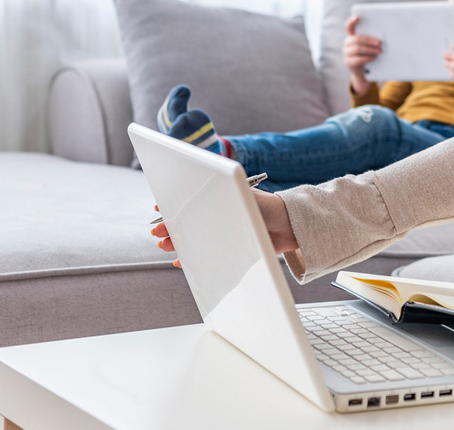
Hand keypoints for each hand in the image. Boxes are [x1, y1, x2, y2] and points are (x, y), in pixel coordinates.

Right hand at [150, 190, 298, 267]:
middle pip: (188, 219)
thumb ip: (218, 201)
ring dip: (178, 241)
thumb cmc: (267, 207)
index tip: (159, 208)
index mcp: (220, 197)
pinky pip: (205, 254)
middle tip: (159, 233)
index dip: (173, 203)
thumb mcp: (239, 199)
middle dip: (171, 226)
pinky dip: (192, 257)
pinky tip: (181, 260)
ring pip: (194, 237)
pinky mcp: (230, 248)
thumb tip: (188, 207)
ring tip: (167, 245)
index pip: (190, 198)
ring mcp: (224, 231)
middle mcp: (219, 214)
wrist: (291, 228)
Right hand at [343, 15, 382, 93]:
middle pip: (357, 39)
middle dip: (369, 40)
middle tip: (380, 43)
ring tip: (379, 51)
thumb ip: (374, 40)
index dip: (352, 21)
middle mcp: (347, 43)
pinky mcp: (349, 62)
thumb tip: (385, 37)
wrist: (364, 72)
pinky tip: (374, 57)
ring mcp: (346, 53)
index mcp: (352, 36)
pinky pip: (358, 59)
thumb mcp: (371, 46)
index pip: (349, 26)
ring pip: (357, 48)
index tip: (357, 17)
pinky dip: (368, 57)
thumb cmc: (370, 55)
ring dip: (370, 49)